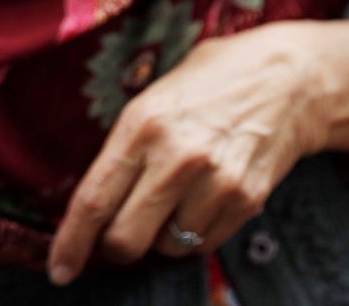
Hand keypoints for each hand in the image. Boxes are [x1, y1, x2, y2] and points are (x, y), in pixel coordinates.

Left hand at [46, 19, 348, 283]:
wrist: (288, 79)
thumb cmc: (210, 83)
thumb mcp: (153, 97)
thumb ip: (125, 147)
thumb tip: (94, 203)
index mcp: (143, 125)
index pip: (94, 199)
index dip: (71, 242)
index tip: (60, 269)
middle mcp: (177, 158)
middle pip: (125, 238)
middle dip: (114, 246)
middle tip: (118, 232)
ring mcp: (215, 183)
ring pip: (166, 246)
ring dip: (161, 235)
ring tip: (176, 194)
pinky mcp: (246, 201)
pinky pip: (202, 244)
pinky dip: (193, 234)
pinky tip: (202, 198)